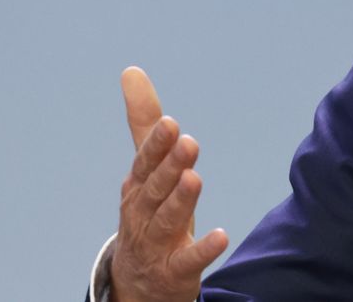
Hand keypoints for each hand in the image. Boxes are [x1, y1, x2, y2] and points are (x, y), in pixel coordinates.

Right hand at [110, 66, 228, 301]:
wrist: (138, 282)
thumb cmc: (147, 213)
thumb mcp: (147, 169)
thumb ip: (144, 123)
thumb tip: (132, 71)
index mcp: (138, 185)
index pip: (145, 162)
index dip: (156, 146)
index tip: (171, 124)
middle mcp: (142, 213)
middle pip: (156, 188)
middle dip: (169, 166)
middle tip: (188, 143)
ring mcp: (156, 243)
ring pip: (167, 220)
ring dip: (180, 200)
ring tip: (195, 179)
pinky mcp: (174, 270)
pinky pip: (188, 260)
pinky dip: (202, 249)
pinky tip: (221, 236)